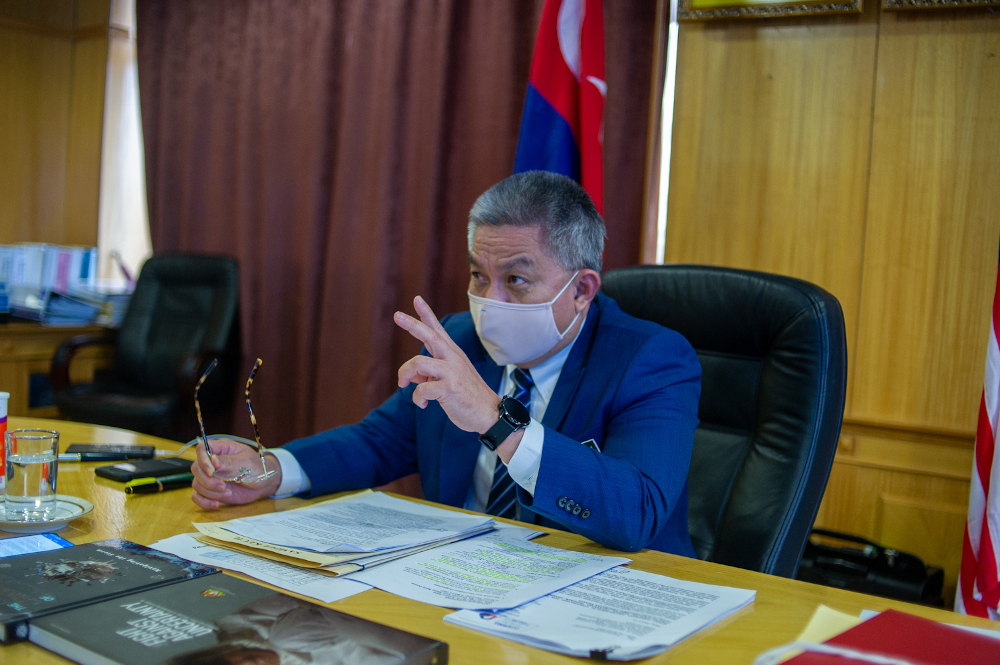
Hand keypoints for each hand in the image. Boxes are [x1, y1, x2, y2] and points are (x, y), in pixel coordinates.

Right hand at [191, 438, 281, 509]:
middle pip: (196, 468)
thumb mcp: (246, 463)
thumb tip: (213, 461)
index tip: (212, 472)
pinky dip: (204, 502)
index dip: (202, 460)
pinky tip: (217, 504)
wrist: (263, 483)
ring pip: (196, 484)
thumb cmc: (257, 468)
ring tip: (228, 493)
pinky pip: (197, 497)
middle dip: (207, 481)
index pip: (202, 449)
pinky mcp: (210, 490)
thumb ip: (230, 462)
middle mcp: (212, 462)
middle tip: (223, 487)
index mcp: (221, 449)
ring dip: (210, 492)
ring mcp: (210, 477)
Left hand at [395, 296, 501, 433]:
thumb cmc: (468, 397)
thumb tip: (411, 376)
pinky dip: (417, 398)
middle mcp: (453, 358)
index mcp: (453, 354)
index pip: (438, 329)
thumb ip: (430, 374)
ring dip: (405, 374)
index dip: (426, 314)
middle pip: (430, 335)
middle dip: (412, 324)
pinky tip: (423, 404)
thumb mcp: (449, 380)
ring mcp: (452, 372)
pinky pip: (422, 389)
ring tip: (403, 385)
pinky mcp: (450, 388)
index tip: (416, 299)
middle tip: (396, 315)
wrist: (490, 414)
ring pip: (418, 362)